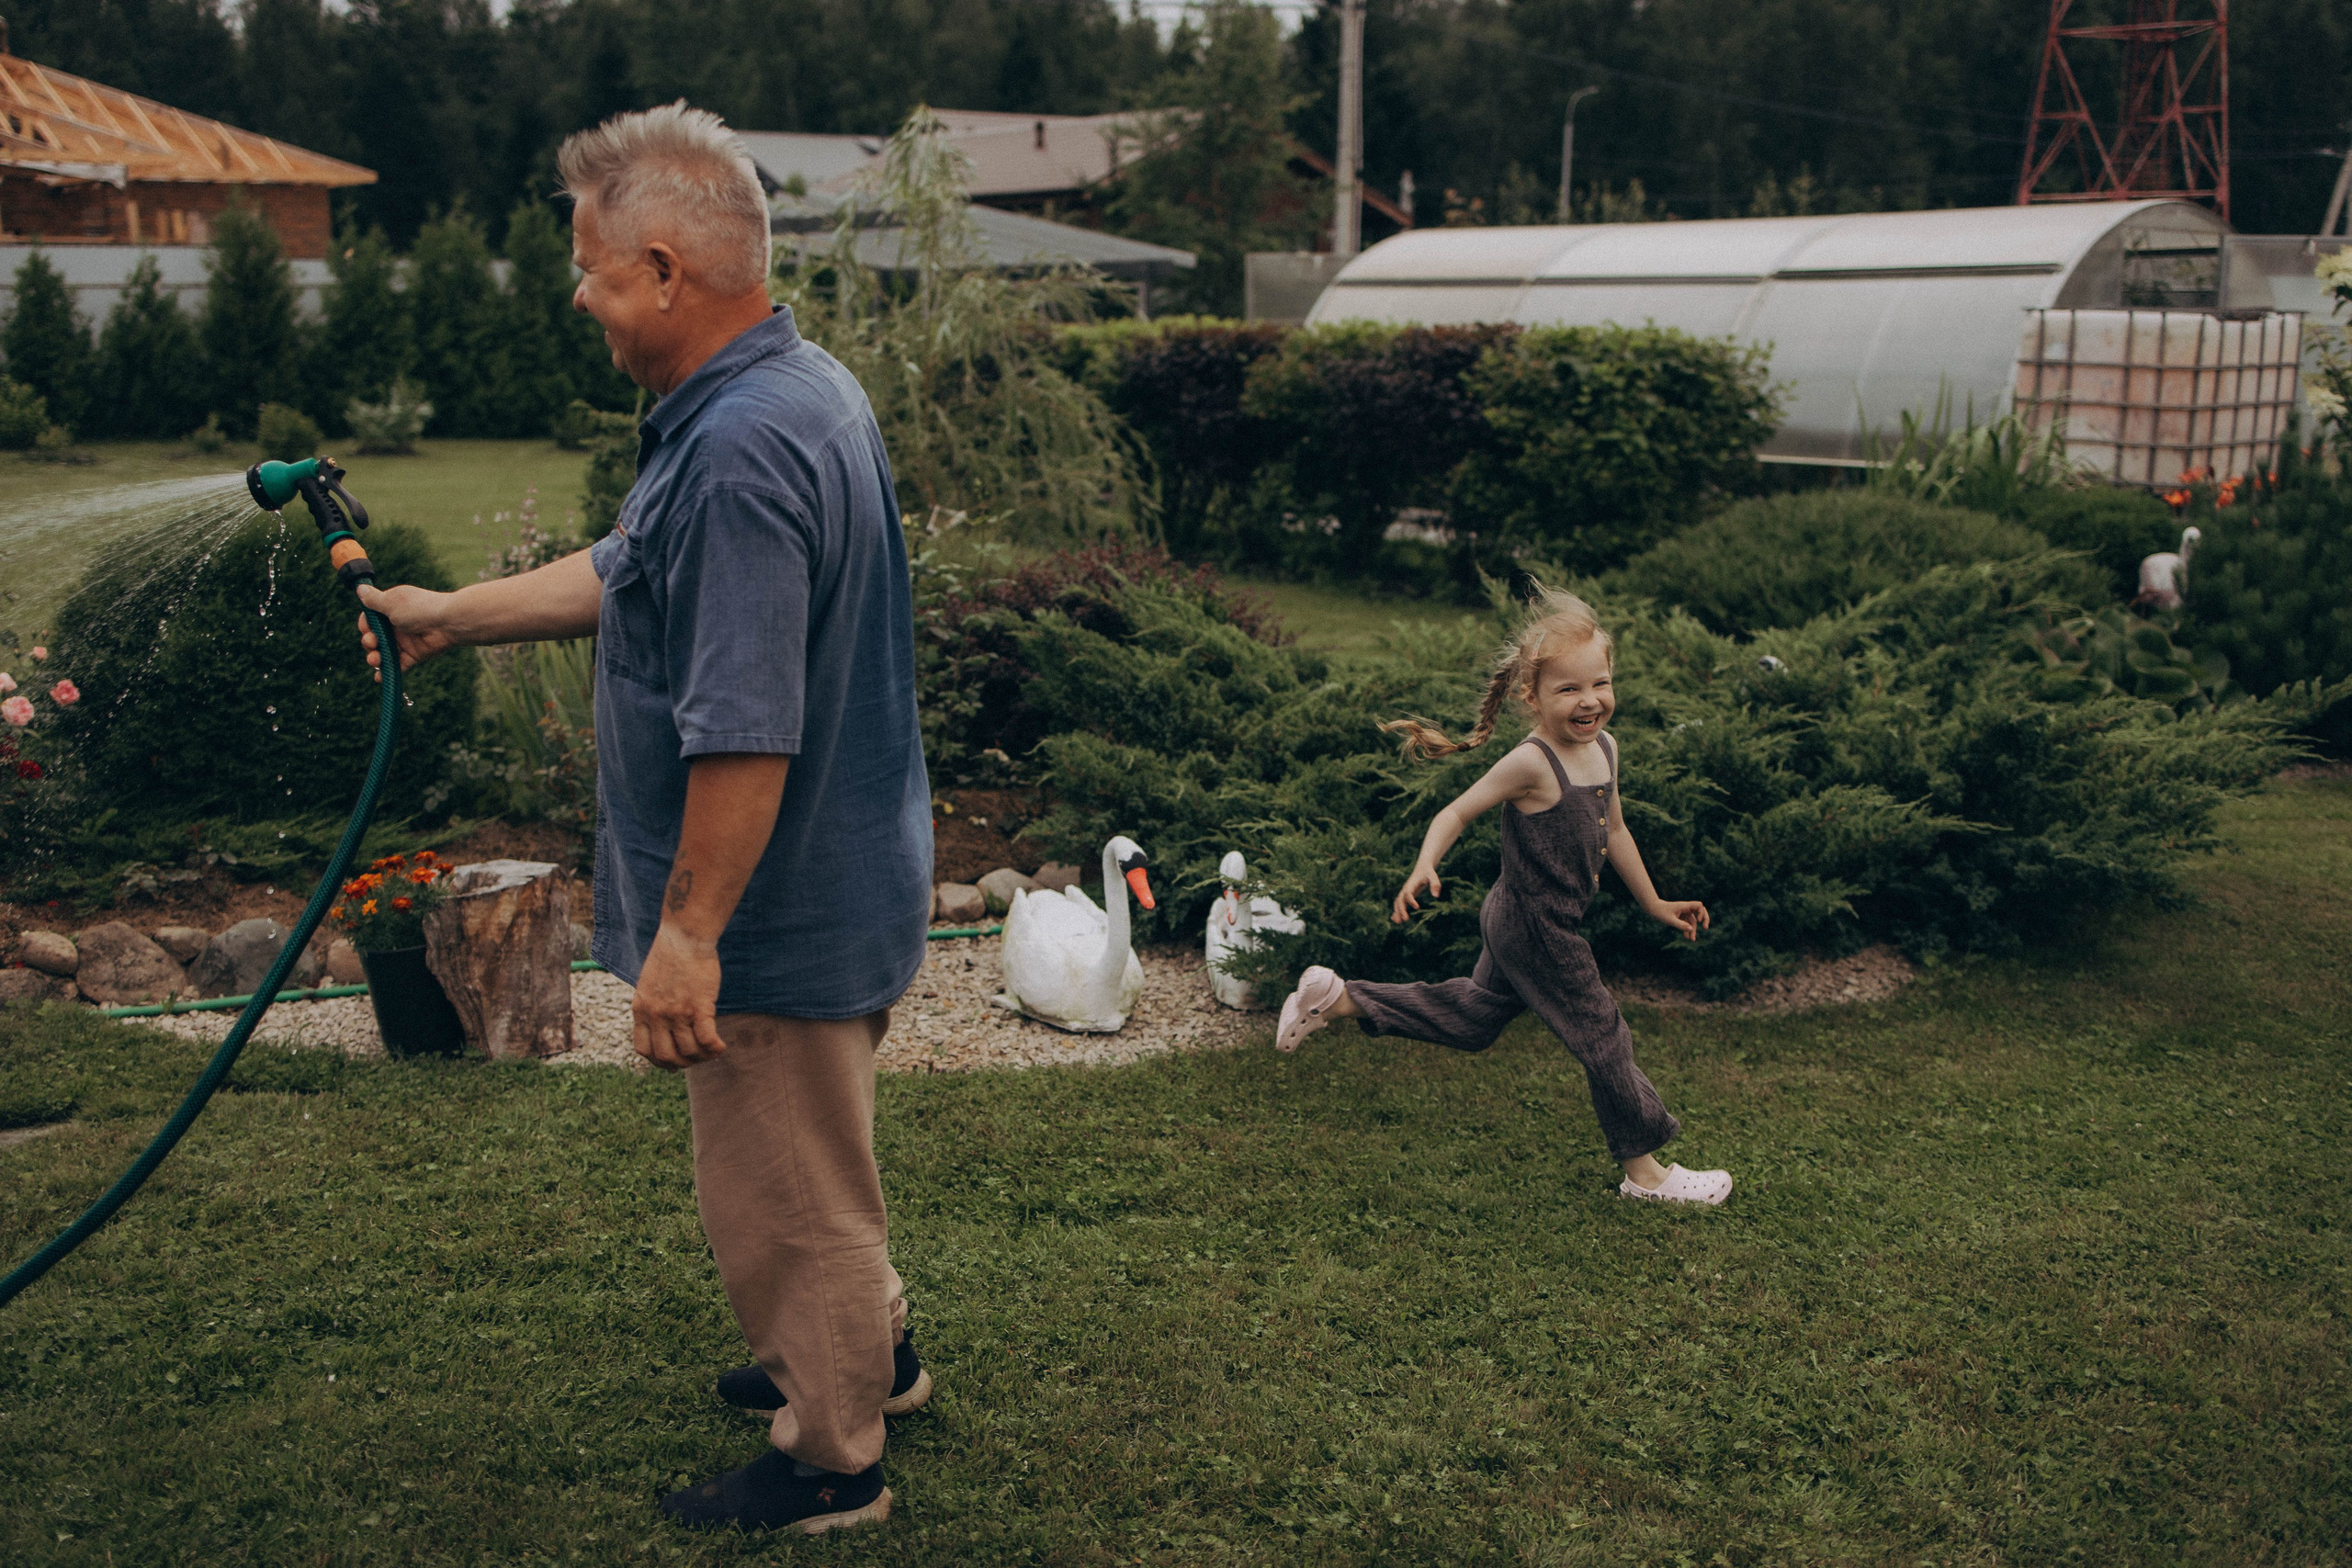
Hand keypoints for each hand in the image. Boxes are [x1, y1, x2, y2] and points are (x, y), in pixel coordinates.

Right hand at [356, 582, 460, 678]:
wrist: (447, 622)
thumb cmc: (418, 609)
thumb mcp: (392, 602)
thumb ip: (374, 599)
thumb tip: (360, 587)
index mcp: (390, 609)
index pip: (370, 619)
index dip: (365, 626)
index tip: (366, 629)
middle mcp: (396, 625)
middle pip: (375, 637)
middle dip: (369, 642)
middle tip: (372, 643)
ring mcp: (405, 641)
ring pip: (383, 653)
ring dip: (375, 658)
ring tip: (375, 660)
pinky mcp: (413, 655)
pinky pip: (397, 665)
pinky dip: (388, 672)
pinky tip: (380, 678)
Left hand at [631, 924, 727, 1069]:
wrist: (685, 936)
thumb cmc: (671, 955)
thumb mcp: (650, 983)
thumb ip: (653, 1005)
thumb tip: (662, 1023)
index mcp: (641, 1009)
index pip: (644, 1050)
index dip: (659, 1062)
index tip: (673, 1062)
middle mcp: (656, 1014)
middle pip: (666, 1056)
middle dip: (682, 1063)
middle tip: (695, 1058)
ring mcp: (676, 1012)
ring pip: (688, 1050)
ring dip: (702, 1057)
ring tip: (711, 1051)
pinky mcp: (698, 1006)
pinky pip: (706, 1039)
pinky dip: (715, 1049)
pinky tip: (721, 1046)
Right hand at [1391, 865, 1441, 924]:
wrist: (1422, 867)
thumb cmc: (1428, 872)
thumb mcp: (1433, 876)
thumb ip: (1435, 884)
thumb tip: (1436, 896)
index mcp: (1411, 884)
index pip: (1408, 894)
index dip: (1411, 900)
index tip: (1417, 907)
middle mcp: (1405, 889)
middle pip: (1400, 900)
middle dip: (1401, 910)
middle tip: (1406, 919)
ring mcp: (1404, 892)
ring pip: (1398, 903)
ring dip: (1397, 912)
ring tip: (1398, 922)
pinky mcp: (1406, 895)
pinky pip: (1399, 904)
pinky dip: (1397, 911)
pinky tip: (1395, 919)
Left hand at [1649, 899, 1709, 941]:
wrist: (1653, 909)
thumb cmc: (1661, 912)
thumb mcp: (1670, 920)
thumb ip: (1680, 925)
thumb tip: (1691, 929)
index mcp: (1685, 906)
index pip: (1699, 906)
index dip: (1702, 913)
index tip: (1698, 920)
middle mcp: (1686, 908)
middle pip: (1700, 912)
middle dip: (1704, 920)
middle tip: (1705, 928)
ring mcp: (1684, 912)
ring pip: (1693, 921)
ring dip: (1693, 930)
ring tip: (1692, 940)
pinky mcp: (1681, 917)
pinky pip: (1687, 923)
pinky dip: (1688, 930)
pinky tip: (1687, 937)